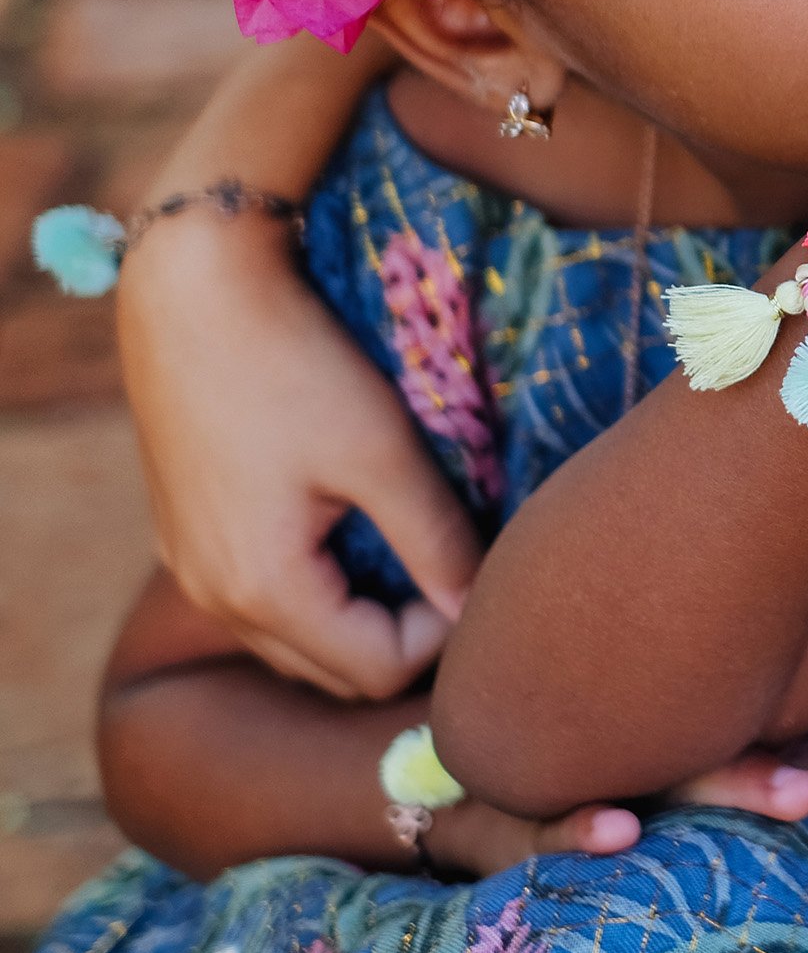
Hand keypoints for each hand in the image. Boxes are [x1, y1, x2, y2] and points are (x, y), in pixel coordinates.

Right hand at [118, 212, 481, 700]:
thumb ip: (435, 539)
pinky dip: (313, 579)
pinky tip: (344, 518)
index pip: (376, 670)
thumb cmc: (291, 360)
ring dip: (357, 610)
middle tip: (449, 559)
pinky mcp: (182, 526)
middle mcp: (214, 595)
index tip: (474, 558)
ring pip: (293, 633)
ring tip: (404, 539)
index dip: (442, 630)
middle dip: (401, 632)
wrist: (191, 282)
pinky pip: (259, 589)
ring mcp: (188, 563)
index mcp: (262, 590)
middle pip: (331, 666)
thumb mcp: (380, 450)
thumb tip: (480, 606)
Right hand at [426, 741, 807, 882]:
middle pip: (775, 757)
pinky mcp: (514, 790)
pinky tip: (620, 831)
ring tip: (800, 794)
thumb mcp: (651, 765)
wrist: (422, 740)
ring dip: (740, 779)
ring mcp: (594, 757)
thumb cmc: (568, 754)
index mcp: (705, 734)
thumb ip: (733, 772)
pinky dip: (582, 822)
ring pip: (679, 768)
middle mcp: (663, 734)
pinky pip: (551, 814)